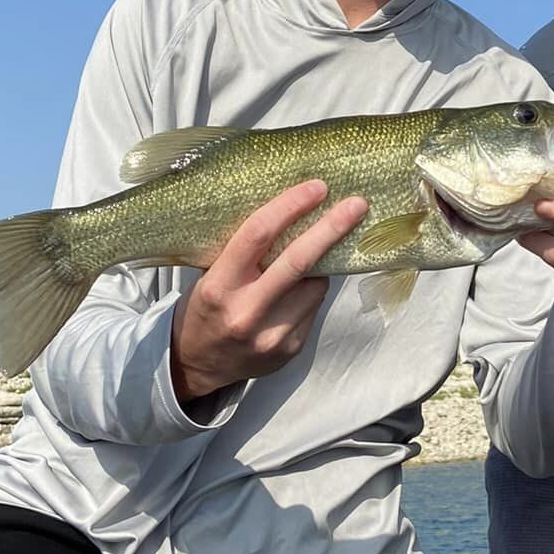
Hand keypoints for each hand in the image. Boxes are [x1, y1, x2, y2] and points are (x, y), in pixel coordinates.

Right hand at [170, 181, 368, 403]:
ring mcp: (272, 334)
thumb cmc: (205, 309)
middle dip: (332, 228)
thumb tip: (295, 215)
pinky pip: (314, 307)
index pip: (258, 235)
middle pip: (298, 261)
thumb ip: (246, 253)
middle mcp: (247, 312)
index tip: (316, 188)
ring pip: (315, 285)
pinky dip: (312, 290)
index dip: (290, 206)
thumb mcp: (211, 276)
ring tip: (310, 258)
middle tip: (356, 204)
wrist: (198, 366)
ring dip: (321, 265)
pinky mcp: (291, 348)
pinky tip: (298, 290)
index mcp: (219, 286)